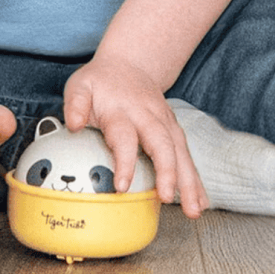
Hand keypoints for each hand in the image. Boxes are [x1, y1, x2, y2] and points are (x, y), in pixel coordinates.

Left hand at [63, 56, 208, 218]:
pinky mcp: (174, 130)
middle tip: (168, 197)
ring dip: (189, 180)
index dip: (125, 161)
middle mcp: (148, 116)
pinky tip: (200, 200)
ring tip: (195, 209)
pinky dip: (195, 178)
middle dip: (168, 172)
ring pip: (181, 151)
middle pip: (163, 143)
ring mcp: (165, 122)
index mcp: (122, 110)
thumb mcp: (81, 85)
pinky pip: (187, 155)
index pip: (125, 136)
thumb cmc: (101, 82)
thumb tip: (73, 124)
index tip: (122, 186)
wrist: (130, 64)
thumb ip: (75, 104)